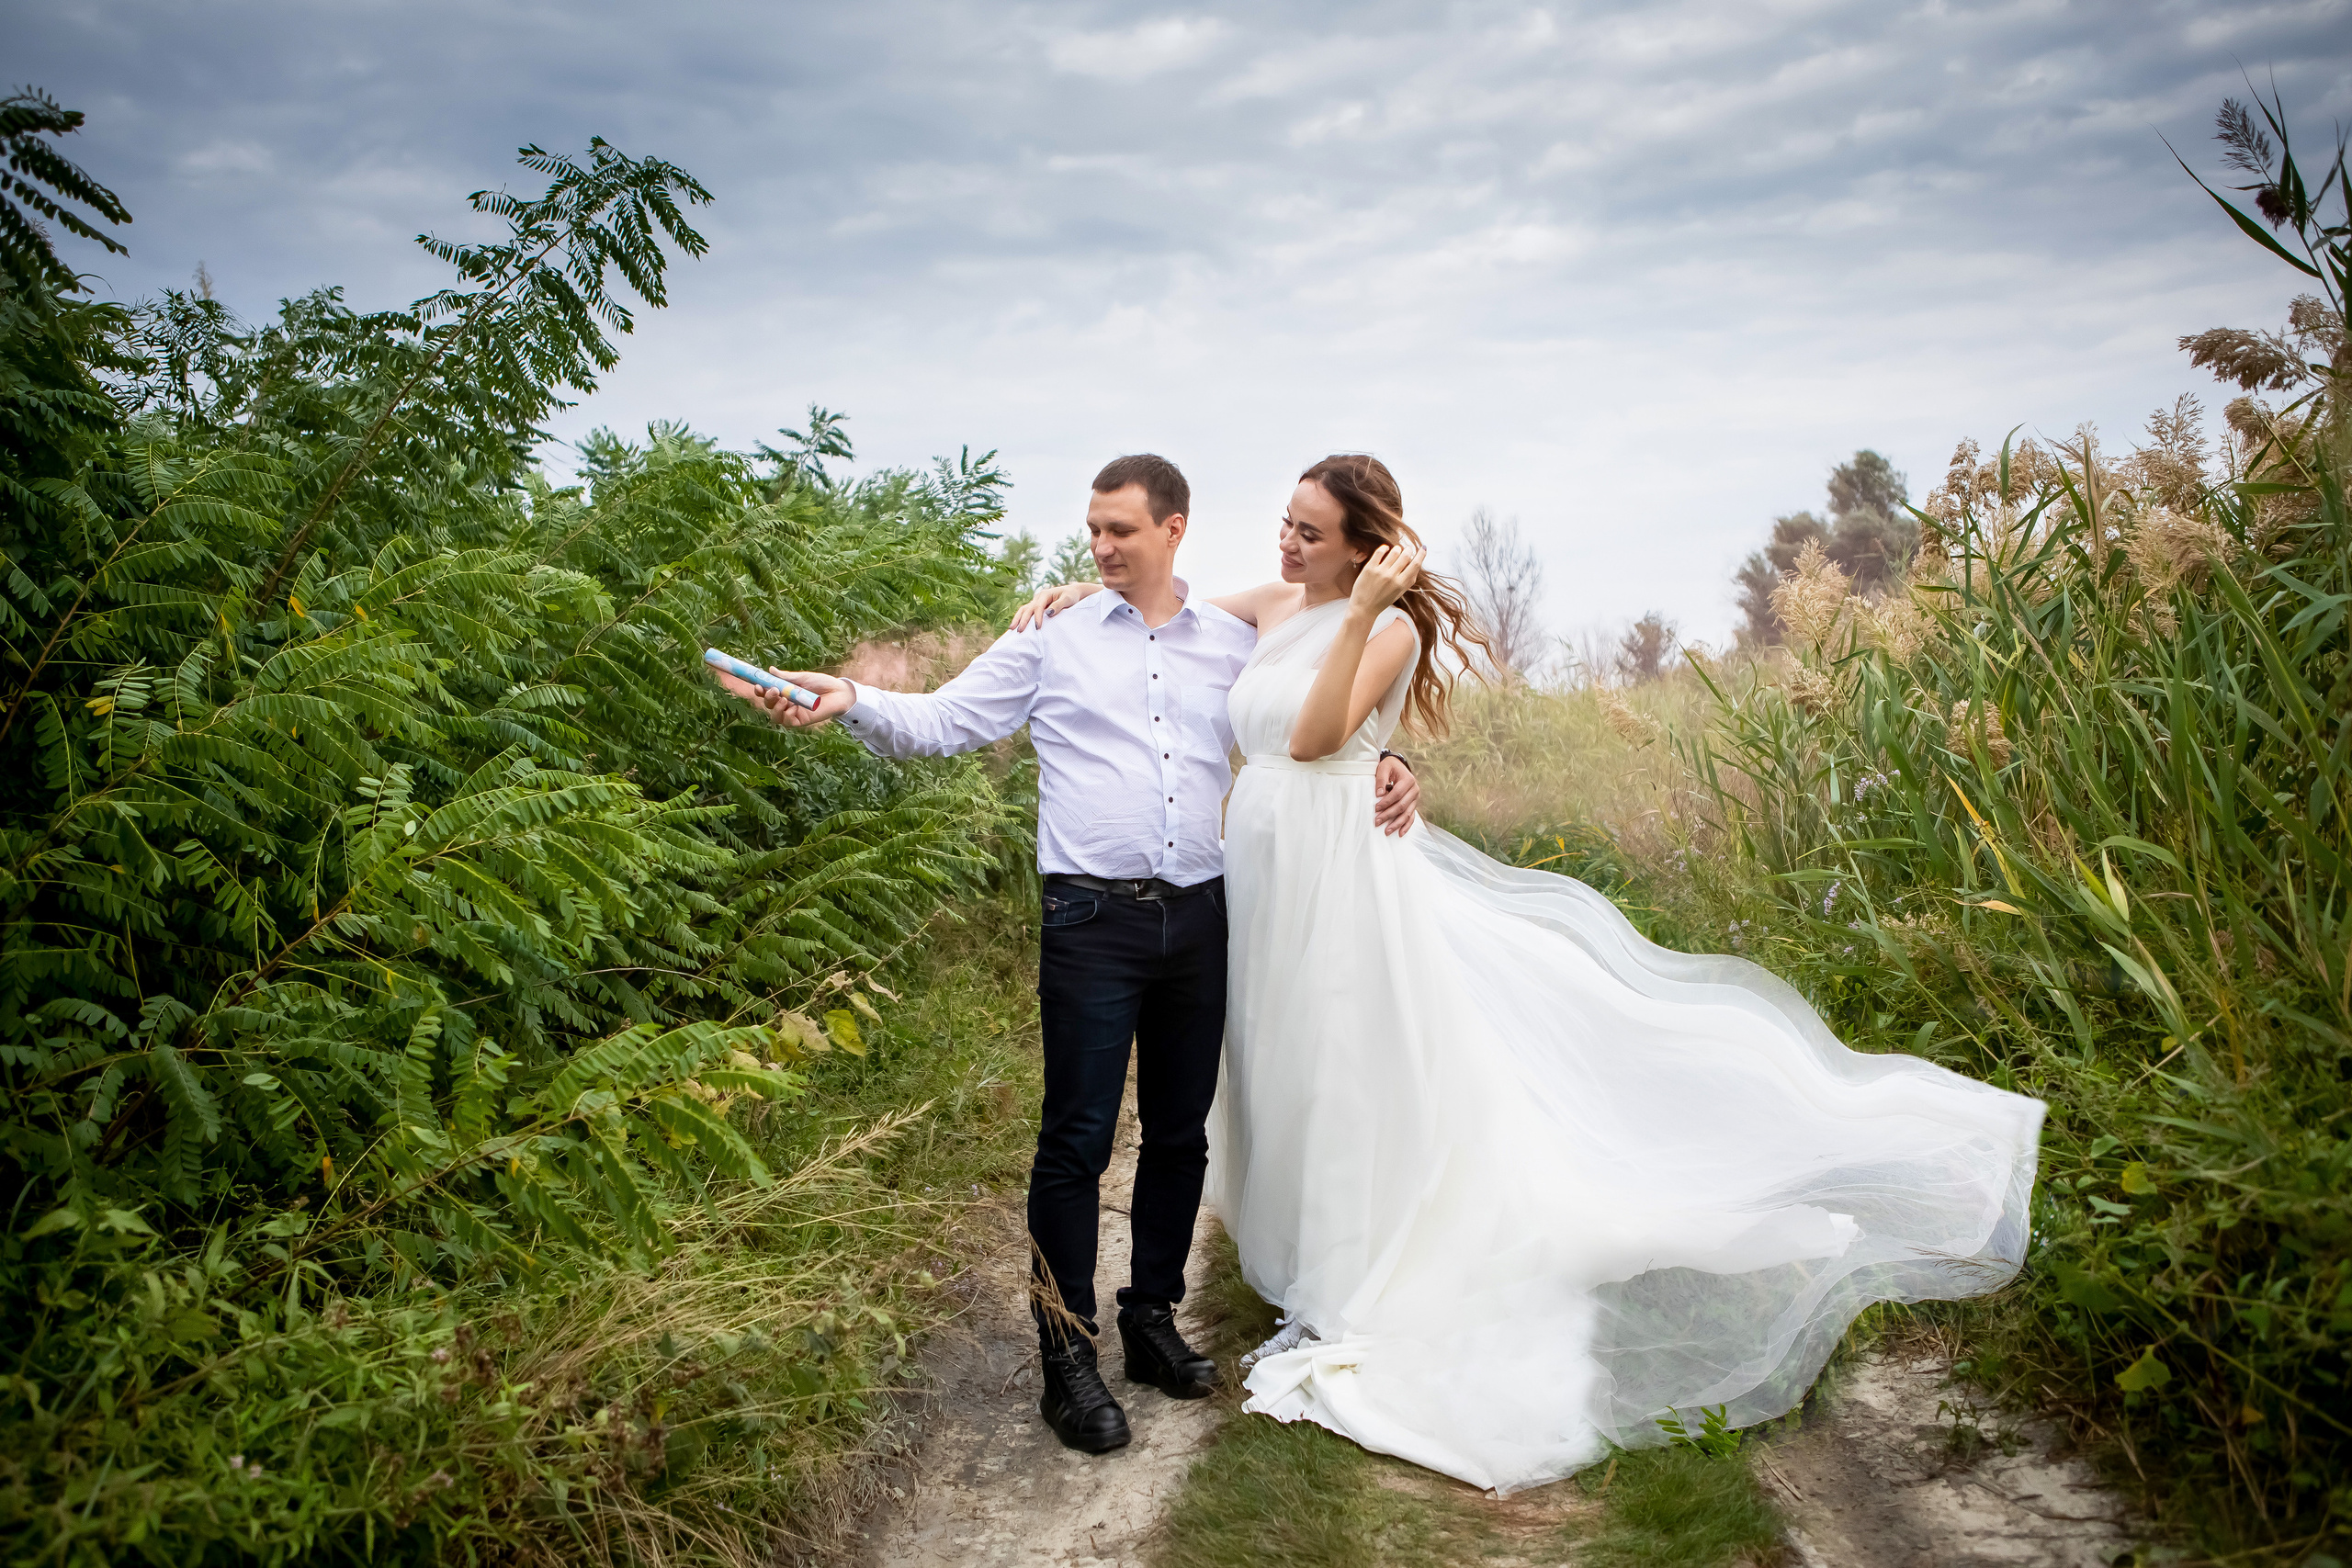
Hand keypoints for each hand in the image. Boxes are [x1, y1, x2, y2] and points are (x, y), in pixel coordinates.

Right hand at [712, 666, 856, 727]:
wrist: (839, 691)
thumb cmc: (821, 683)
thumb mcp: (801, 678)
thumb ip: (785, 677)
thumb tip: (769, 670)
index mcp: (784, 692)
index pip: (767, 694)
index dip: (760, 690)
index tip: (757, 685)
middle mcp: (786, 704)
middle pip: (769, 705)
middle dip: (767, 698)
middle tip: (773, 690)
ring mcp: (793, 714)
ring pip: (776, 716)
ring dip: (776, 708)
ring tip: (784, 699)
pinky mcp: (802, 721)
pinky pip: (788, 723)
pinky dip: (787, 716)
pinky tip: (792, 708)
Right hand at [1010, 581, 1101, 631]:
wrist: (1072, 592)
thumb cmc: (1071, 596)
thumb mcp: (1068, 599)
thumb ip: (1058, 605)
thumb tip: (1048, 613)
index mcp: (1045, 594)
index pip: (1038, 607)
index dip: (1037, 617)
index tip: (1037, 628)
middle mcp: (1038, 597)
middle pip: (1027, 608)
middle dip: (1022, 620)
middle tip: (1019, 631)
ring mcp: (1036, 601)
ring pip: (1023, 609)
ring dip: (1017, 619)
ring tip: (1011, 629)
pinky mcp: (1036, 606)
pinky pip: (1026, 612)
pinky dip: (1020, 618)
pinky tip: (1016, 626)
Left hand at [1349, 544, 1422, 616]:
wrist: (1364, 608)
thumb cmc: (1383, 600)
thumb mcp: (1399, 592)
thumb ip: (1408, 580)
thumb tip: (1416, 564)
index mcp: (1401, 584)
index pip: (1415, 565)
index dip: (1421, 554)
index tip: (1423, 548)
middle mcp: (1391, 577)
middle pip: (1405, 556)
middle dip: (1409, 549)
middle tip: (1408, 548)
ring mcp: (1380, 572)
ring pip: (1394, 552)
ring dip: (1398, 548)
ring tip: (1397, 549)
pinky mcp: (1369, 568)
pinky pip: (1380, 552)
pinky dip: (1384, 548)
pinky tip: (1386, 549)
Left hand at [1373, 753, 1418, 836]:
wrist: (1397, 766)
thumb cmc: (1389, 767)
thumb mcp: (1383, 768)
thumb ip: (1381, 780)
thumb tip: (1379, 794)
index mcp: (1408, 780)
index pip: (1397, 794)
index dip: (1386, 802)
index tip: (1376, 808)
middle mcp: (1414, 790)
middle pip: (1402, 805)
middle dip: (1389, 815)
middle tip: (1377, 821)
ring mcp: (1415, 798)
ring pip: (1407, 813)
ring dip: (1397, 823)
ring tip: (1387, 831)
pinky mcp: (1413, 804)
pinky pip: (1412, 816)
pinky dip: (1407, 825)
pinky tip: (1400, 833)